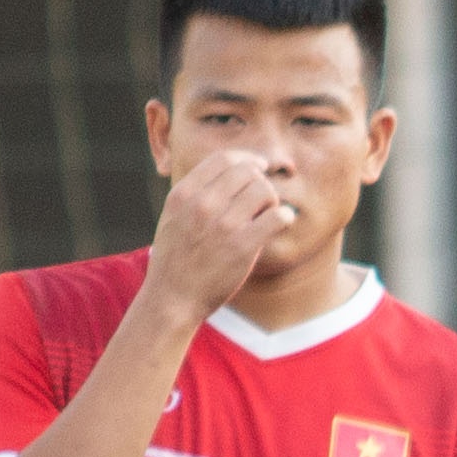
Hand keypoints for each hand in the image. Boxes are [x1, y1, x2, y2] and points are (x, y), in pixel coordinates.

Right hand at [144, 145, 300, 312]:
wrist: (172, 298)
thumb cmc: (175, 259)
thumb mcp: (173, 216)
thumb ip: (195, 194)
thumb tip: (229, 173)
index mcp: (184, 193)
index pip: (223, 158)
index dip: (246, 159)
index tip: (258, 166)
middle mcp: (202, 204)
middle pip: (247, 171)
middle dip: (260, 180)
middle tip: (262, 198)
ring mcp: (223, 224)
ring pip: (264, 190)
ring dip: (272, 199)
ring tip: (268, 214)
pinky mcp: (243, 246)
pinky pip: (277, 216)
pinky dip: (284, 216)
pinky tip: (281, 223)